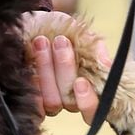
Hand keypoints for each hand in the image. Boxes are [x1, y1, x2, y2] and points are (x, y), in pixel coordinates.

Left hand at [23, 11, 107, 127]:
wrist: (32, 25)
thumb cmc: (60, 32)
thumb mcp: (81, 34)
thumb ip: (94, 48)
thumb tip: (106, 65)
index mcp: (91, 89)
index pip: (96, 108)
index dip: (89, 101)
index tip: (81, 82)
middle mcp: (72, 101)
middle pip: (71, 102)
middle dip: (65, 70)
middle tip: (60, 41)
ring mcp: (52, 103)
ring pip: (53, 101)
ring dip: (46, 70)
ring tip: (41, 41)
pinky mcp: (33, 102)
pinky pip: (35, 103)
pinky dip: (32, 81)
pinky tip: (28, 61)